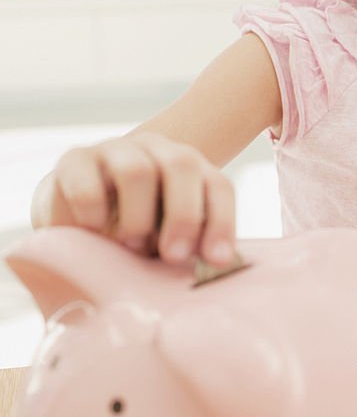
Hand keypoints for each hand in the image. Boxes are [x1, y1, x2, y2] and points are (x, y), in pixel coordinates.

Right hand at [32, 131, 235, 266]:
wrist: (77, 222)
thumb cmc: (134, 235)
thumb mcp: (167, 239)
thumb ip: (190, 245)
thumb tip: (213, 266)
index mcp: (188, 167)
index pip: (217, 185)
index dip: (222, 222)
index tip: (216, 260)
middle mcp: (156, 149)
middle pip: (182, 165)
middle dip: (184, 216)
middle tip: (173, 256)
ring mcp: (115, 150)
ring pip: (137, 171)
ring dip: (138, 218)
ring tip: (130, 246)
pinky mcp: (74, 160)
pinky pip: (88, 185)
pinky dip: (94, 215)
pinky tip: (94, 232)